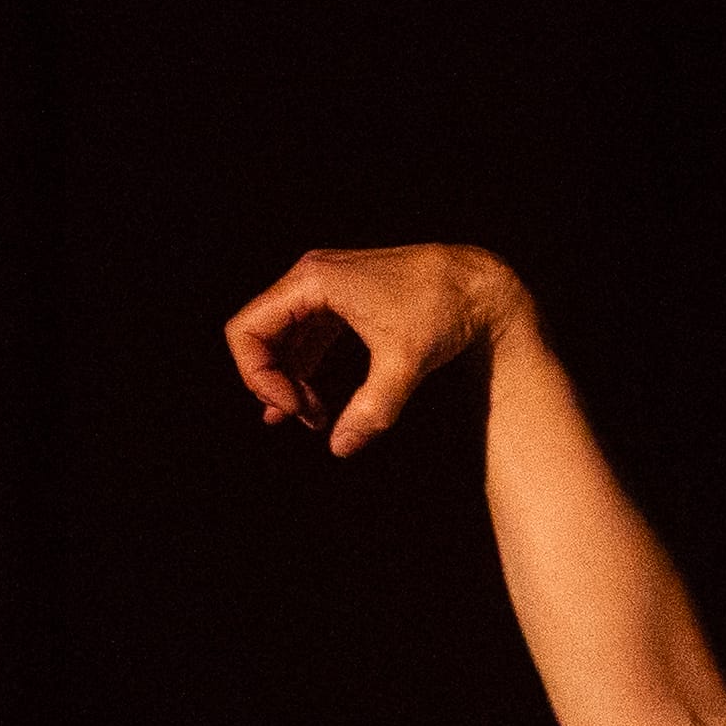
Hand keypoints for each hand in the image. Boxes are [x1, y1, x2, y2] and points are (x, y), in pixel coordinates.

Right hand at [219, 243, 524, 456]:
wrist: (478, 284)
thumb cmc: (443, 310)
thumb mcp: (406, 362)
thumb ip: (372, 408)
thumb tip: (341, 448)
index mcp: (313, 282)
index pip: (246, 329)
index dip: (258, 377)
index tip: (294, 408)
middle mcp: (310, 278)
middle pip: (258, 335)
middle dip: (274, 383)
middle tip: (308, 419)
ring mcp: (323, 287)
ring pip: (280, 338)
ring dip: (289, 380)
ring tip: (316, 419)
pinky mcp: (339, 300)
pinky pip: (303, 336)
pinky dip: (303, 369)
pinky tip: (312, 404)